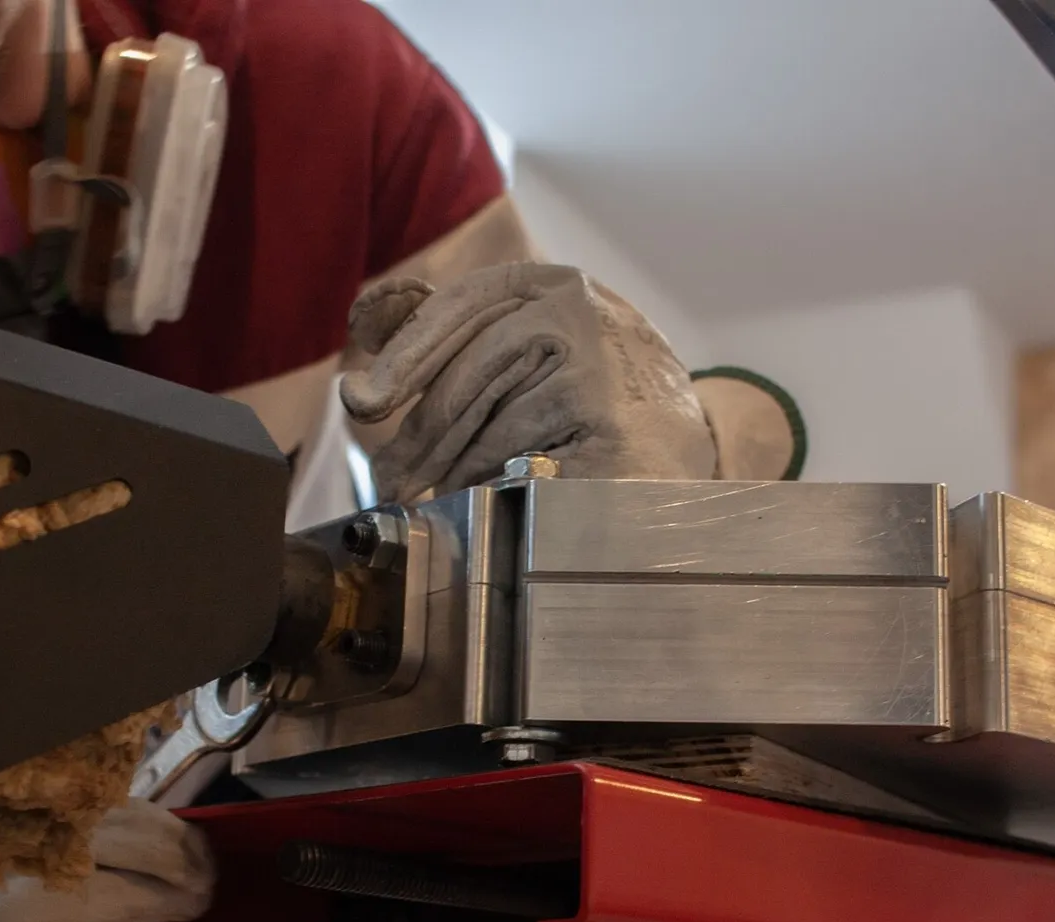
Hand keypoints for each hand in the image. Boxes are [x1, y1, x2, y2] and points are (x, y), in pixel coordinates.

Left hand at [339, 263, 717, 501]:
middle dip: (419, 436)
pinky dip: (494, 491)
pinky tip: (495, 505)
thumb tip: (366, 336)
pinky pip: (518, 467)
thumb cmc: (602, 396)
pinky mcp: (605, 428)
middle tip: (392, 479)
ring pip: (487, 428)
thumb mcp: (542, 340)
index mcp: (554, 283)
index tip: (362, 400)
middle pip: (466, 376)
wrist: (691, 442)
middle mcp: (577, 312)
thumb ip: (465, 333)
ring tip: (446, 497)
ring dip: (455, 473)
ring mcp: (595, 368)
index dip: (404, 356)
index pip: (460, 306)